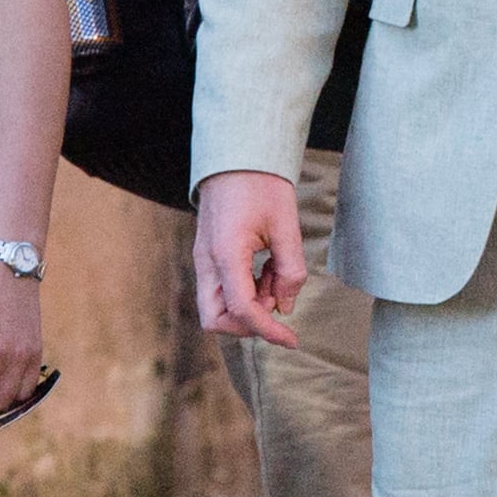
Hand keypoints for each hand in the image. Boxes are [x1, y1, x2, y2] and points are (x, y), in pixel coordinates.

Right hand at [194, 171, 305, 346]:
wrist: (237, 156)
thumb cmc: (261, 184)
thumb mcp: (286, 226)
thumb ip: (290, 270)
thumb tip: (285, 306)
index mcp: (224, 254)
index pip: (242, 310)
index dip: (268, 330)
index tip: (292, 339)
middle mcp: (206, 261)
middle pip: (216, 319)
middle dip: (249, 323)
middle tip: (278, 299)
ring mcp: (204, 259)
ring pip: (217, 307)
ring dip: (250, 304)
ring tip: (277, 271)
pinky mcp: (209, 256)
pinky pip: (223, 289)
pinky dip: (246, 290)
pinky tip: (268, 268)